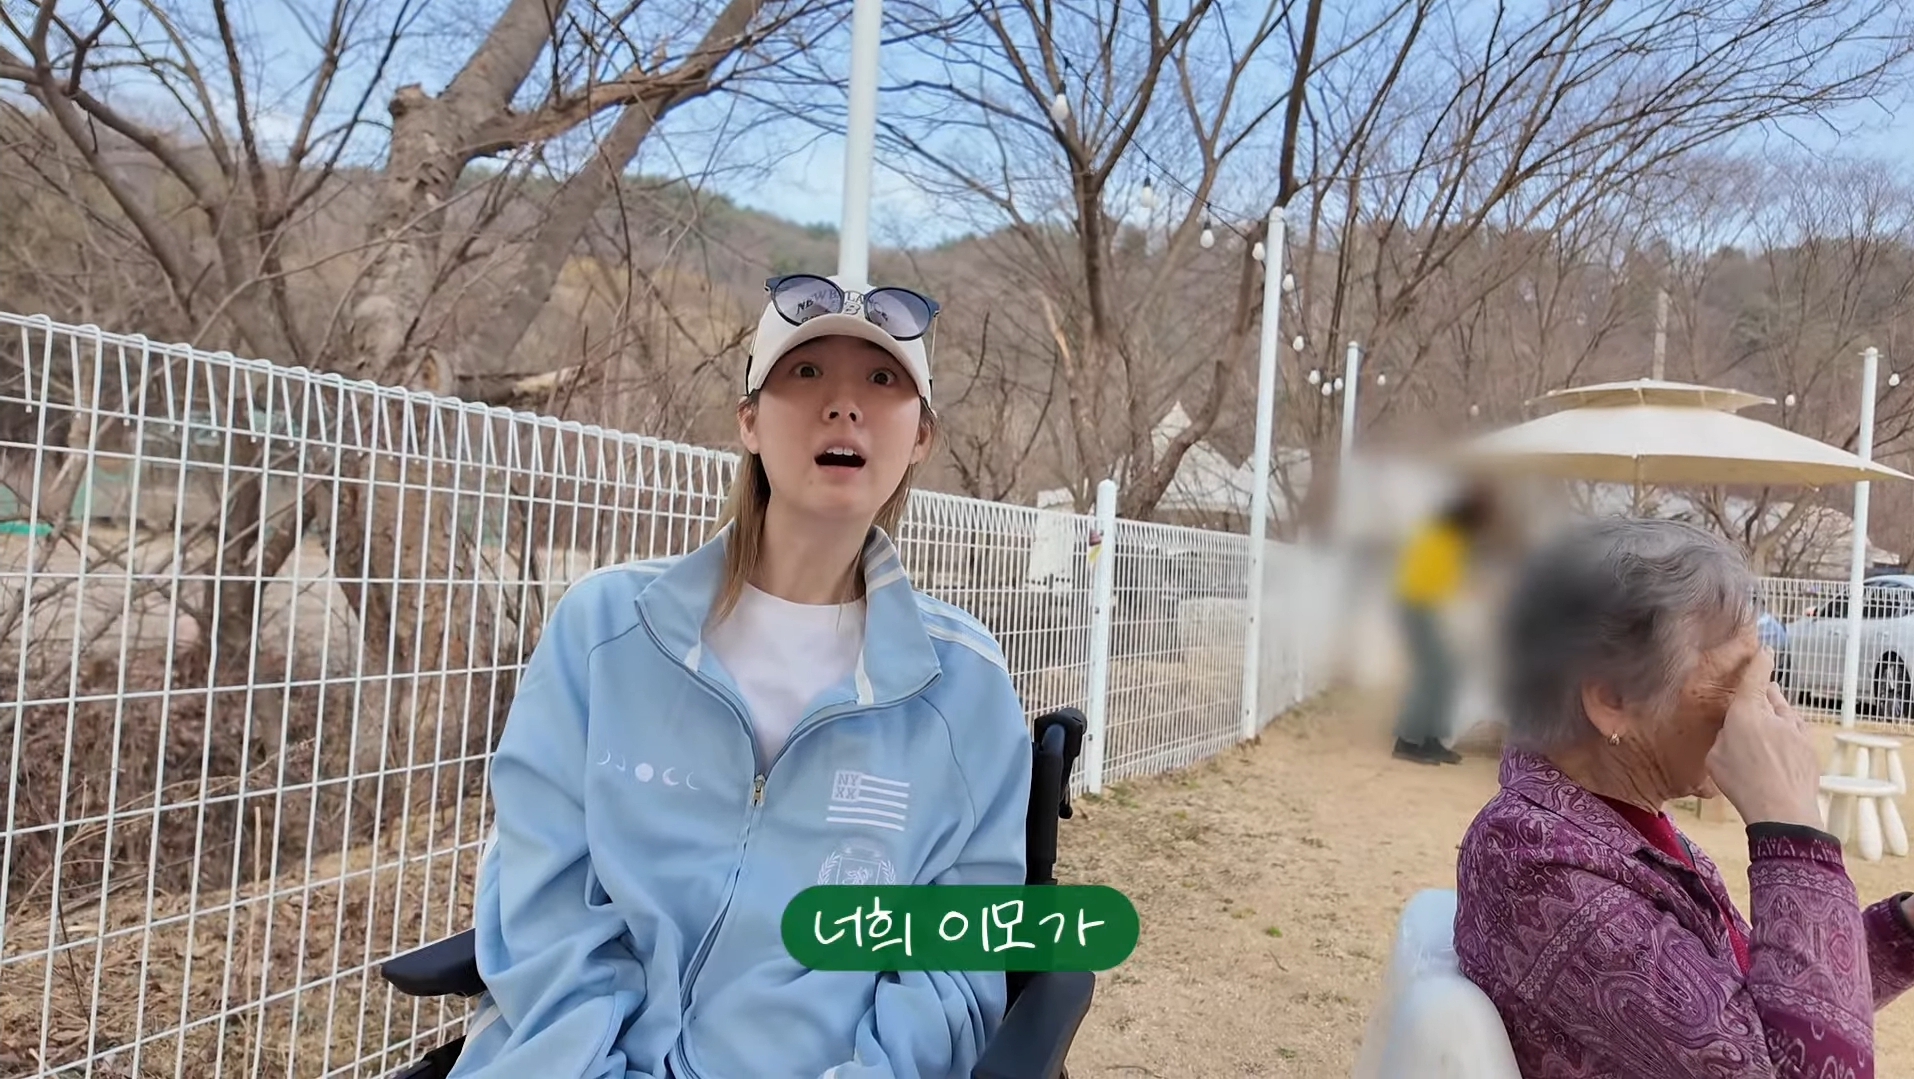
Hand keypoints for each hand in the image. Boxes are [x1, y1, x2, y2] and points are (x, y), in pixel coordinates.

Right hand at [1704, 648, 1824, 828]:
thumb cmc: (1743, 784)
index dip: (1760, 659)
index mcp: (1746, 711)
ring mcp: (1796, 730)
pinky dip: (1787, 735)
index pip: (1756, 675)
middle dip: (1762, 693)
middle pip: (1771, 692)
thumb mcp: (1715, 757)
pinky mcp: (1809, 746)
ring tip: (1764, 734)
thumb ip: (1725, 735)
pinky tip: (1778, 753)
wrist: (1782, 811)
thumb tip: (1733, 730)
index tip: (1764, 649)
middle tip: (1751, 703)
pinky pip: (1796, 731)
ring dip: (1776, 715)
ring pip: (1785, 712)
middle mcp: (1775, 714)